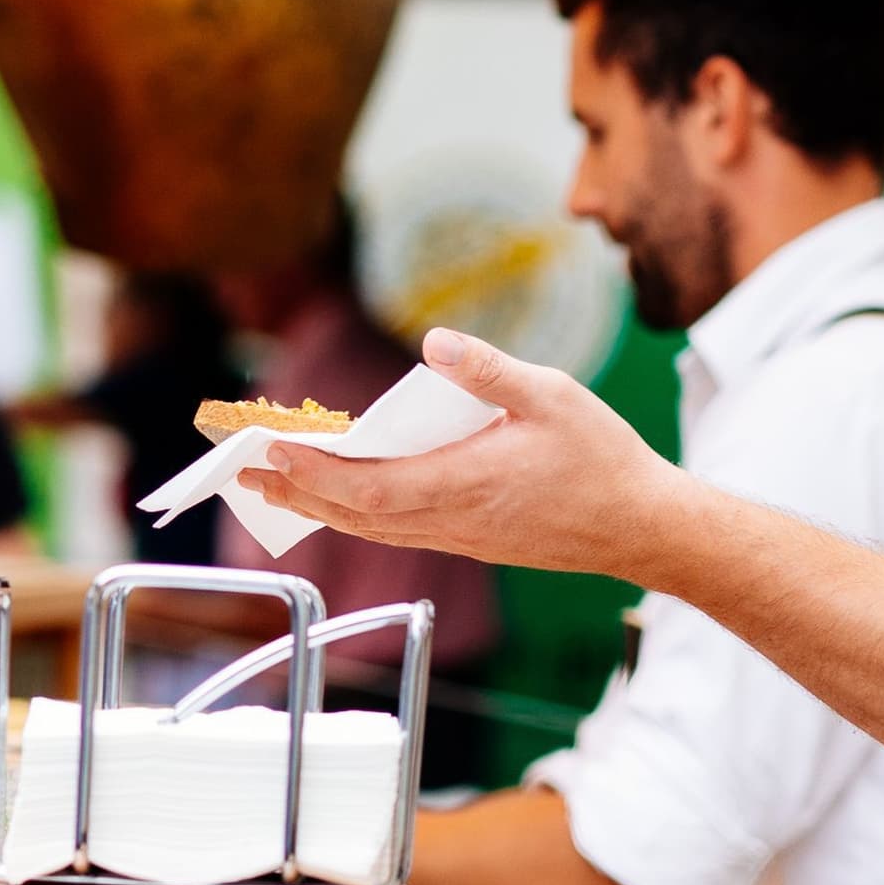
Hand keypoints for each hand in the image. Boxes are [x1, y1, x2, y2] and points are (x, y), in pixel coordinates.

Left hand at [243, 328, 697, 580]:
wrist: (642, 527)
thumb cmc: (602, 459)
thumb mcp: (554, 395)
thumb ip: (490, 370)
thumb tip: (435, 344)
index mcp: (465, 483)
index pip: (368, 486)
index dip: (313, 472)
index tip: (269, 451)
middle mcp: (451, 520)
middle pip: (354, 513)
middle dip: (294, 490)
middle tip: (242, 470)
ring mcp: (458, 536)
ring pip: (372, 525)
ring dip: (318, 504)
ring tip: (272, 483)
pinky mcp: (469, 540)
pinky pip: (397, 528)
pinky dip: (357, 512)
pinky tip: (340, 497)